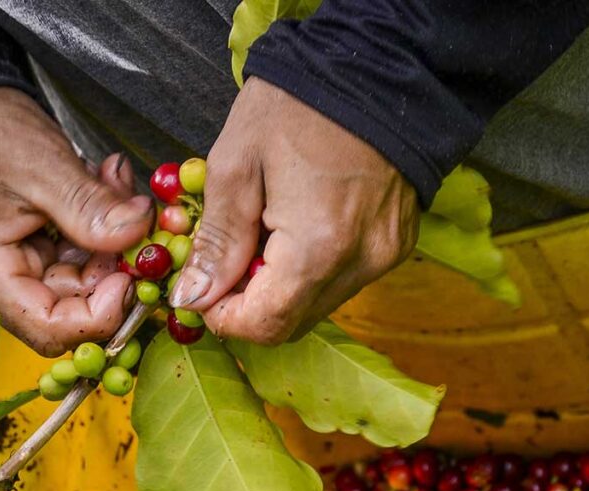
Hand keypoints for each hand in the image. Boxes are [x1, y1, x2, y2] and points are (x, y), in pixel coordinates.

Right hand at [0, 88, 153, 354]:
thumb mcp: (42, 166)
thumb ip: (92, 207)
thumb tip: (142, 232)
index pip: (53, 330)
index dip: (103, 314)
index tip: (132, 276)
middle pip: (70, 308)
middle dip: (110, 265)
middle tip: (132, 210)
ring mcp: (4, 278)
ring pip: (76, 283)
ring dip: (104, 240)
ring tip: (111, 182)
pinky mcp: (18, 262)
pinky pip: (66, 263)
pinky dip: (90, 231)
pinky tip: (98, 189)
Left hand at [169, 78, 418, 344]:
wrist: (377, 67)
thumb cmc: (299, 104)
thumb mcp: (236, 164)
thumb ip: (216, 242)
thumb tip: (193, 297)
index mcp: (316, 248)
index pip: (265, 325)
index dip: (225, 319)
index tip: (205, 292)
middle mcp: (357, 266)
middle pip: (291, 324)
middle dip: (251, 306)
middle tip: (230, 261)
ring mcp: (382, 259)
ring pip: (317, 307)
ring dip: (281, 290)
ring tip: (266, 236)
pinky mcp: (395, 248)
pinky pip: (343, 282)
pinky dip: (312, 272)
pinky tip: (301, 229)